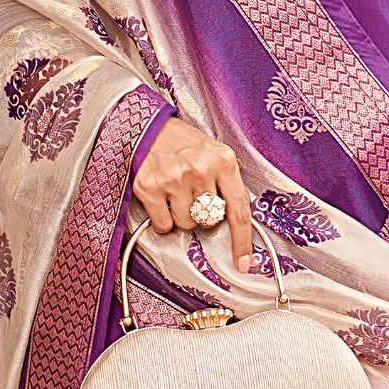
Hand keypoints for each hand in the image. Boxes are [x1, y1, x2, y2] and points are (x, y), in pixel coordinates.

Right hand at [132, 117, 253, 272]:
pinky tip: (159, 197)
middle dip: (202, 214)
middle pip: (210, 221)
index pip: (239, 209)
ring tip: (173, 190)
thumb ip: (225, 181)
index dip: (242, 241)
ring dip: (180, 214)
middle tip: (191, 192)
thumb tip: (232, 221)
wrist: (145, 125)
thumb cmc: (181, 142)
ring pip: (186, 224)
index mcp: (223, 160)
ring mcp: (174, 179)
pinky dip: (162, 218)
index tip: (244, 262)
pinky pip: (164, 225)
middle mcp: (201, 169)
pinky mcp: (150, 187)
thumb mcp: (212, 152)